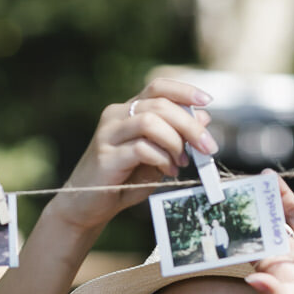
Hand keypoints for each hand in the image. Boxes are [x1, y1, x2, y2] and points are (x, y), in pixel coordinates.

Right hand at [44, 79, 218, 235]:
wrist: (87, 206)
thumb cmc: (123, 181)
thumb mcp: (157, 157)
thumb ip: (176, 137)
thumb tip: (204, 118)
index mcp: (127, 111)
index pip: (158, 87)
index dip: (184, 90)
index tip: (207, 101)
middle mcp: (115, 116)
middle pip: (160, 105)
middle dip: (190, 125)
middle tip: (206, 147)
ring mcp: (108, 135)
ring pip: (150, 122)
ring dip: (175, 142)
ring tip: (181, 162)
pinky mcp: (106, 156)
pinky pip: (141, 148)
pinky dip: (161, 158)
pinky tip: (167, 171)